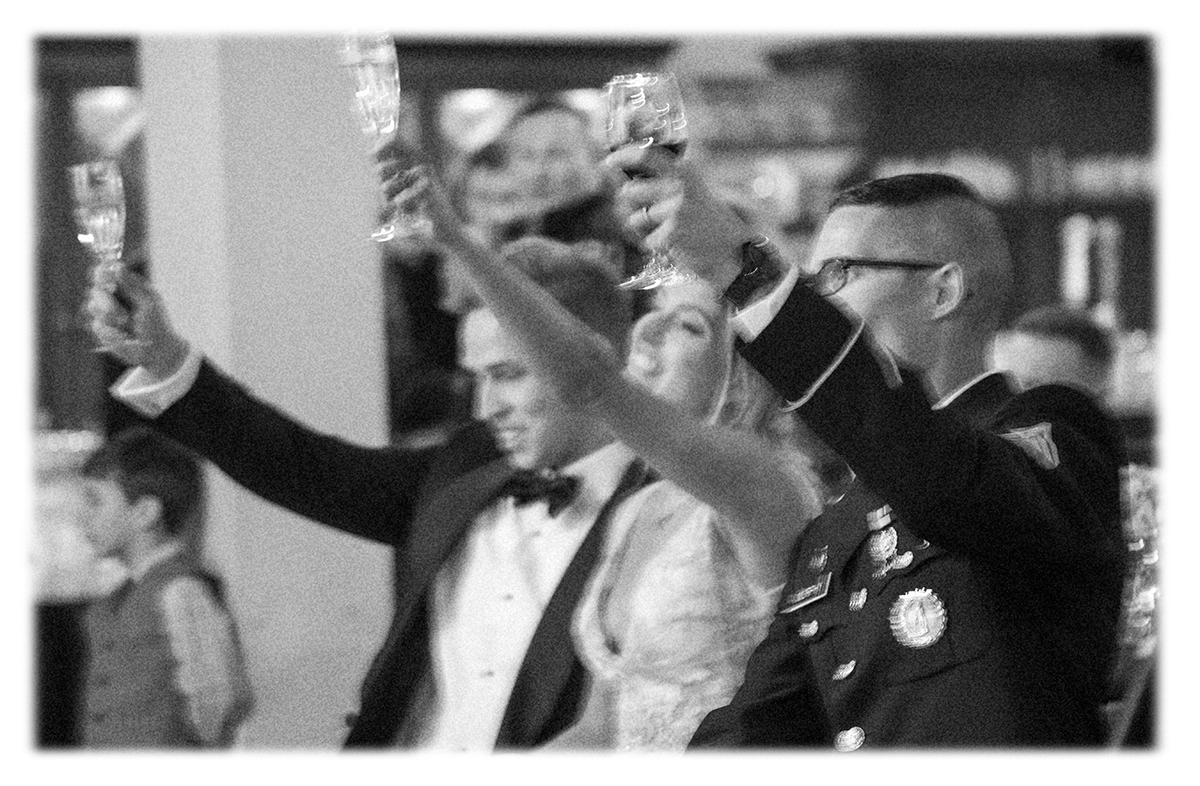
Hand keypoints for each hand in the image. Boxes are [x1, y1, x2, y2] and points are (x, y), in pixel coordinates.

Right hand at [84, 265, 188, 378]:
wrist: (155, 350)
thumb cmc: (157, 323)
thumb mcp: (148, 302)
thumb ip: (131, 285)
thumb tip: (116, 266)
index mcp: (125, 285)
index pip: (104, 271)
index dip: (101, 272)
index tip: (107, 279)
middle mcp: (111, 296)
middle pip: (94, 287)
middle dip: (106, 299)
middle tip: (119, 307)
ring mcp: (104, 312)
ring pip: (91, 305)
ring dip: (110, 315)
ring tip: (126, 322)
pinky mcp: (100, 328)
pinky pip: (96, 325)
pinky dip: (111, 331)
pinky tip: (123, 336)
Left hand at [606, 146, 756, 288]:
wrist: (729, 247)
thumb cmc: (702, 217)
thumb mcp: (688, 188)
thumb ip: (661, 178)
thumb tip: (621, 177)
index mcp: (683, 170)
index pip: (645, 155)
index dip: (622, 157)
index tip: (608, 162)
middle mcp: (679, 186)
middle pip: (630, 192)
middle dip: (631, 205)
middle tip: (649, 211)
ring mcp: (675, 210)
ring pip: (634, 218)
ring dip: (643, 227)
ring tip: (667, 228)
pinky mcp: (671, 234)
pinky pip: (644, 239)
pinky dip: (654, 244)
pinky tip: (674, 242)